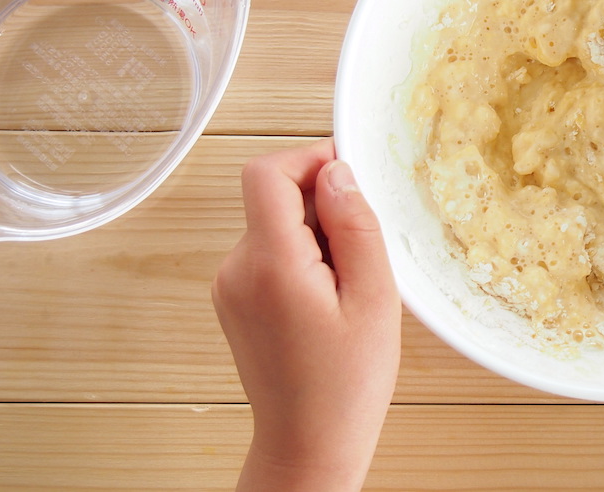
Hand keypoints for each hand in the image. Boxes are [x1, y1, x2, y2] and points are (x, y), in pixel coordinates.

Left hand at [212, 140, 400, 491]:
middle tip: (362, 251)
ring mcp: (230, 286)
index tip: (347, 174)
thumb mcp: (373, 298)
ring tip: (347, 286)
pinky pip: (269, 253)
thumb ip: (355, 226)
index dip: (308, 159)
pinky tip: (328, 299)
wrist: (308, 444)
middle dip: (321, 205)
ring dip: (314, 235)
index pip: (266, 173)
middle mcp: (237, 269)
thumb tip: (338, 172)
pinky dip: (301, 258)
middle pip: (272, 197)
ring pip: (274, 224)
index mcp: (270, 265)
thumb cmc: (346, 386)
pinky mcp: (235, 299)